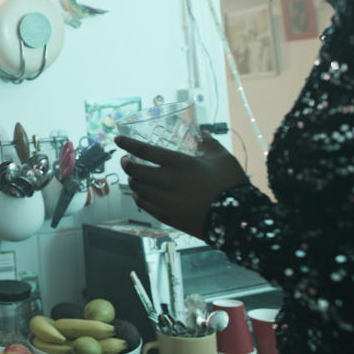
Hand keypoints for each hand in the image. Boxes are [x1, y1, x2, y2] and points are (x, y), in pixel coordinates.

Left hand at [114, 133, 248, 237]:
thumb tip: (202, 133)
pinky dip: (139, 196)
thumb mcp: (222, 159)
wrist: (236, 220)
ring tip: (135, 176)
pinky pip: (143, 204)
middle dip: (126, 164)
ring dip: (132, 180)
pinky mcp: (166, 216)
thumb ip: (209, 144)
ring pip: (137, 188)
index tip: (117, 139)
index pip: (144, 150)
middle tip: (126, 160)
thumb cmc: (230, 186)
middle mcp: (166, 181)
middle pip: (134, 171)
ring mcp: (164, 200)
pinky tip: (141, 193)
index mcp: (178, 163)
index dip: (127, 144)